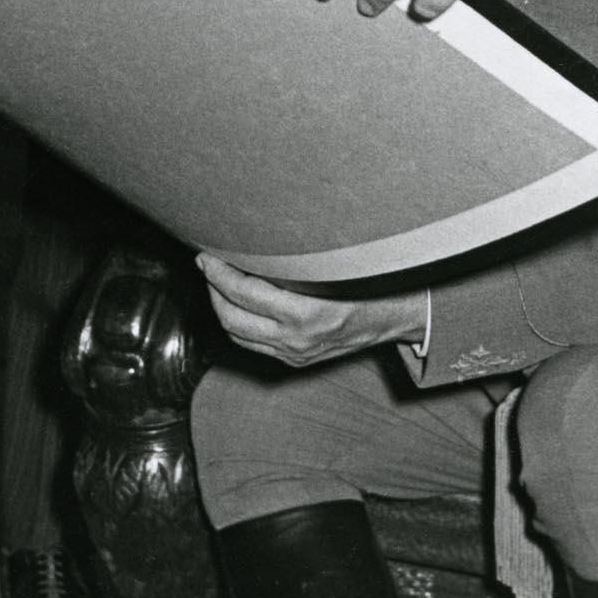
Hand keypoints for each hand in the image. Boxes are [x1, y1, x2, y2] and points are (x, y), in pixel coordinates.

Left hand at [198, 253, 428, 367]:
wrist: (391, 319)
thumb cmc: (366, 283)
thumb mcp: (332, 266)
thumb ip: (293, 260)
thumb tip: (252, 236)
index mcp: (306, 312)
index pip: (245, 293)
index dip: (219, 273)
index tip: (207, 254)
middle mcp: (296, 338)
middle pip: (231, 318)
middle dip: (212, 289)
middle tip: (206, 264)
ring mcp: (293, 353)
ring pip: (237, 334)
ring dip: (220, 306)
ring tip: (216, 281)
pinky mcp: (293, 361)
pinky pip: (250, 344)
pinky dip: (236, 323)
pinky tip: (235, 303)